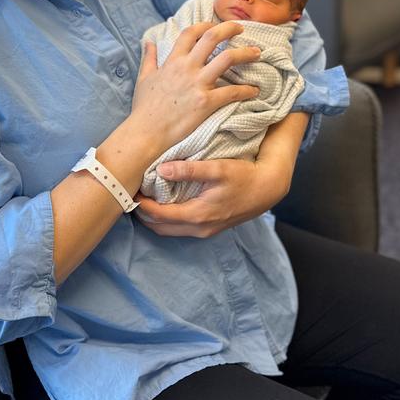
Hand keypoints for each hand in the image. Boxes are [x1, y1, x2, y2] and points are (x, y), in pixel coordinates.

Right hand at [131, 21, 260, 156]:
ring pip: (227, 59)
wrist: (146, 132)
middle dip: (230, 28)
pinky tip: (254, 90)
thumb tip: (148, 42)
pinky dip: (246, 90)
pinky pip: (232, 92)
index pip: (191, 33)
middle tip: (242, 29)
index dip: (205, 25)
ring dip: (245, 53)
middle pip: (212, 37)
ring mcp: (197, 84)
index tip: (215, 25)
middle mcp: (187, 68)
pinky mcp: (206, 102)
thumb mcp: (144, 78)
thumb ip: (149, 58)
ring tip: (257, 53)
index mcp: (173, 61)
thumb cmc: (144, 108)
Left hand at [135, 157, 290, 237]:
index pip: (158, 215)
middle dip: (143, 214)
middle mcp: (199, 228)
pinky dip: (167, 220)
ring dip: (154, 218)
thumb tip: (162, 169)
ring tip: (144, 199)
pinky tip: (164, 204)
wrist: (268, 188)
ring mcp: (205, 231)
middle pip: (160, 227)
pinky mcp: (210, 228)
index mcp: (198, 215)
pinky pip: (180, 229)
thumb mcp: (218, 168)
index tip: (131, 190)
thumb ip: (189, 169)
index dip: (141, 204)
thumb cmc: (244, 176)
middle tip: (132, 195)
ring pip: (169, 230)